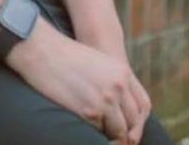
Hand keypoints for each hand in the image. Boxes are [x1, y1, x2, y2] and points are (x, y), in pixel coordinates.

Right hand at [7, 22, 150, 143]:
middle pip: (133, 122)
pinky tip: (88, 136)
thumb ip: (115, 82)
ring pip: (119, 131)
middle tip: (119, 143)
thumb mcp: (101, 65)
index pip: (143, 106)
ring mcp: (106, 100)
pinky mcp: (89, 112)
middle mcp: (119, 88)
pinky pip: (99, 133)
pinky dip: (95, 137)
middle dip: (127, 135)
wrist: (45, 52)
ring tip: (106, 142)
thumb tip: (119, 105)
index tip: (131, 133)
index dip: (138, 124)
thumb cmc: (68, 59)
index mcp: (124, 74)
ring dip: (113, 139)